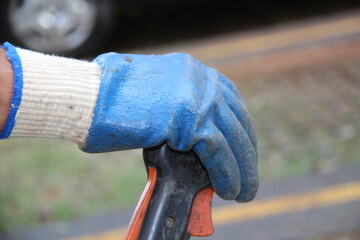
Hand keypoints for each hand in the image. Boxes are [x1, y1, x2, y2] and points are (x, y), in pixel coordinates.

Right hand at [83, 52, 257, 201]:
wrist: (87, 94)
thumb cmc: (109, 101)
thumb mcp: (155, 101)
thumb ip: (178, 116)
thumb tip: (191, 144)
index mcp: (193, 73)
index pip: (230, 102)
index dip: (240, 131)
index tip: (243, 151)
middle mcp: (201, 80)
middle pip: (237, 120)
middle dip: (246, 153)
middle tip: (247, 178)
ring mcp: (198, 96)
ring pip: (233, 138)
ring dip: (242, 169)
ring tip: (243, 192)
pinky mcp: (191, 117)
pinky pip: (219, 151)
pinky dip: (227, 174)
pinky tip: (229, 189)